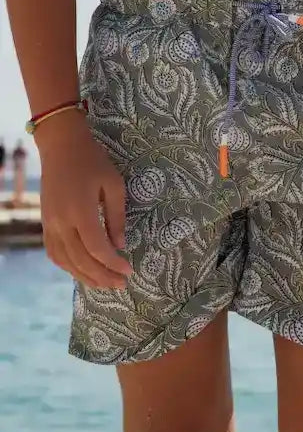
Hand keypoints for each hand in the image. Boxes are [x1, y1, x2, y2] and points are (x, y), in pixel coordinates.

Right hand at [37, 115, 131, 289]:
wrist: (62, 146)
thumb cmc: (92, 161)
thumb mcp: (113, 184)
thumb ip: (116, 217)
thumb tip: (120, 246)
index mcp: (81, 212)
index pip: (97, 249)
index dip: (113, 264)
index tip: (129, 271)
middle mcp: (62, 223)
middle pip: (81, 260)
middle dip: (102, 276)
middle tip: (121, 284)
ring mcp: (50, 225)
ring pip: (66, 262)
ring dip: (85, 276)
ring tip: (104, 284)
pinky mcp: (45, 224)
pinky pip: (54, 253)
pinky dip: (68, 267)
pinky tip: (82, 271)